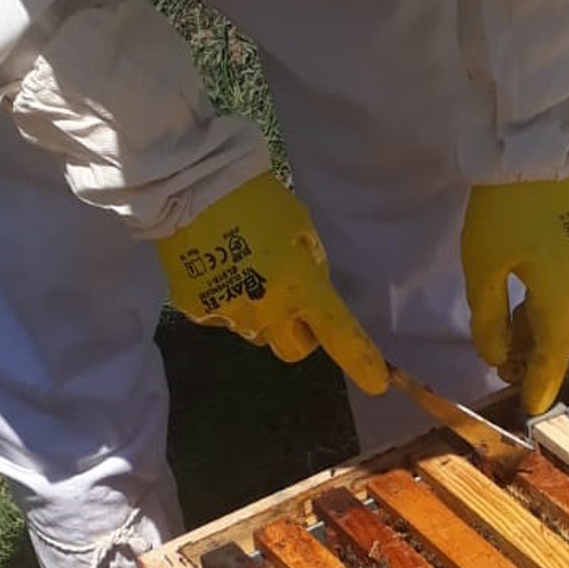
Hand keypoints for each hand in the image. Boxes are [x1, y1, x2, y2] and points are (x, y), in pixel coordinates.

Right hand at [155, 172, 387, 395]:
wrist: (191, 186)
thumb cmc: (256, 199)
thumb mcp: (302, 229)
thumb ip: (311, 269)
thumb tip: (311, 292)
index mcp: (300, 286)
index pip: (338, 334)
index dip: (361, 361)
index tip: (376, 381)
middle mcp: (267, 310)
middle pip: (293, 349)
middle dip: (299, 332)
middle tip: (292, 302)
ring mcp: (229, 314)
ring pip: (257, 332)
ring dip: (260, 313)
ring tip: (245, 271)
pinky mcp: (197, 311)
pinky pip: (223, 317)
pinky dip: (226, 300)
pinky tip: (217, 268)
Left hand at [461, 180, 568, 414]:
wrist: (534, 151)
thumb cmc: (504, 210)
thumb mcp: (483, 268)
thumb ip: (488, 319)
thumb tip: (494, 356)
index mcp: (560, 297)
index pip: (552, 356)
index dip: (540, 385)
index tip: (530, 408)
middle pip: (563, 341)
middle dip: (539, 362)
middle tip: (510, 374)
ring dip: (543, 337)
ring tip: (512, 345)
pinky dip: (550, 313)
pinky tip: (526, 311)